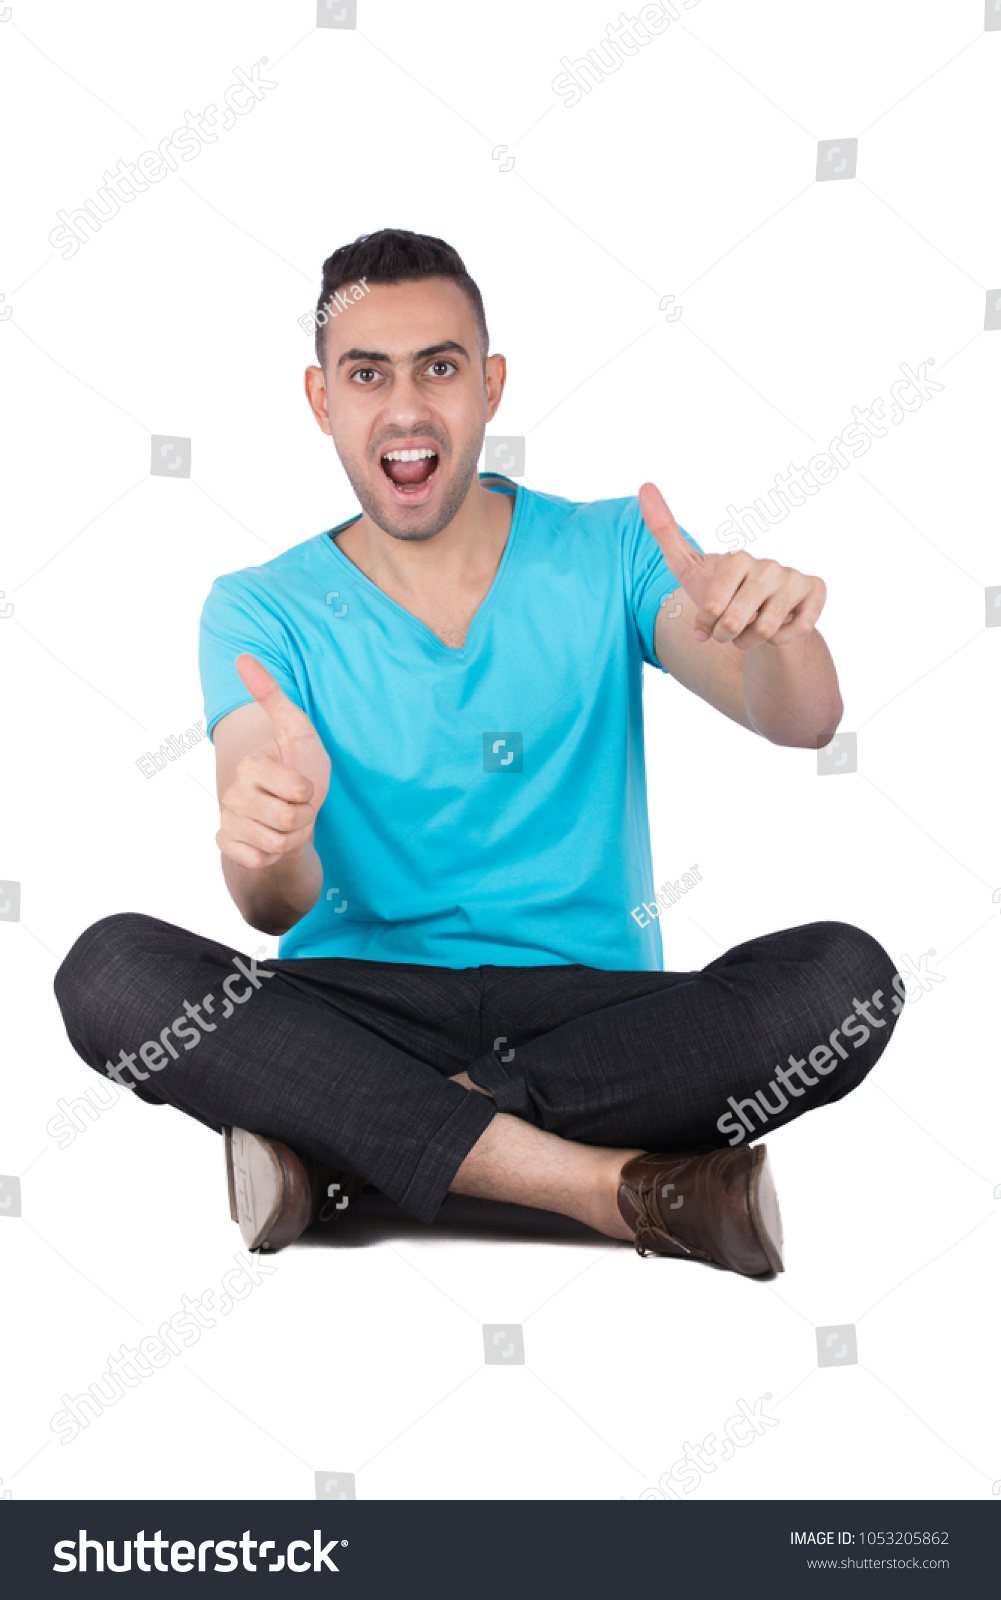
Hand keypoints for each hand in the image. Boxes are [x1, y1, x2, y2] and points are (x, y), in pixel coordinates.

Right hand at [216, 655, 330, 869]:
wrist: (295, 813)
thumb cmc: (302, 768)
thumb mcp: (297, 731)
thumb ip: (271, 696)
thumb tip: (242, 657)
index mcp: (250, 765)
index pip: (296, 791)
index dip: (309, 794)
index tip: (302, 785)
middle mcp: (232, 793)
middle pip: (284, 820)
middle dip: (303, 819)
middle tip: (297, 808)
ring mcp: (228, 820)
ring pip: (275, 843)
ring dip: (292, 838)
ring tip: (287, 823)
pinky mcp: (227, 845)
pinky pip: (256, 859)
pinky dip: (272, 856)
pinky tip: (269, 841)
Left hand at [639, 482, 826, 649]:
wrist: (760, 619)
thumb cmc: (720, 594)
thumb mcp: (688, 569)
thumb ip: (665, 532)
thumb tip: (644, 485)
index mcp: (737, 559)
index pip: (712, 606)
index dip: (708, 622)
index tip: (710, 617)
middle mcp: (768, 564)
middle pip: (737, 621)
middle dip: (727, 636)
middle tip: (730, 630)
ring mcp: (794, 577)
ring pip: (766, 630)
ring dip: (752, 642)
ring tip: (752, 630)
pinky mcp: (817, 589)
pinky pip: (797, 630)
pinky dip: (782, 641)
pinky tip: (780, 628)